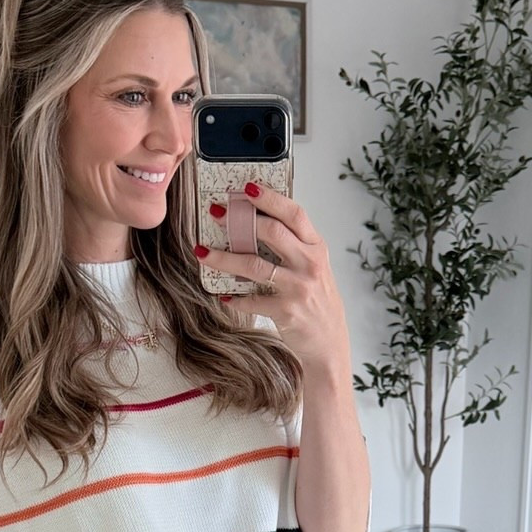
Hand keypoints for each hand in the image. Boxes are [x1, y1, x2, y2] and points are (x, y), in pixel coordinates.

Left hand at [197, 184, 351, 381]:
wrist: (329, 343)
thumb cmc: (317, 301)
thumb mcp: (314, 267)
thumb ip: (294, 246)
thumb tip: (257, 221)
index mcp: (317, 248)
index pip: (294, 214)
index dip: (270, 198)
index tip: (247, 188)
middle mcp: (310, 264)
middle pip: (272, 232)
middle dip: (240, 220)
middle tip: (216, 214)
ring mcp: (298, 288)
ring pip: (254, 265)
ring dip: (224, 257)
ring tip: (202, 252)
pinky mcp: (286, 311)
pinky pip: (252, 300)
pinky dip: (234, 298)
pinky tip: (223, 295)